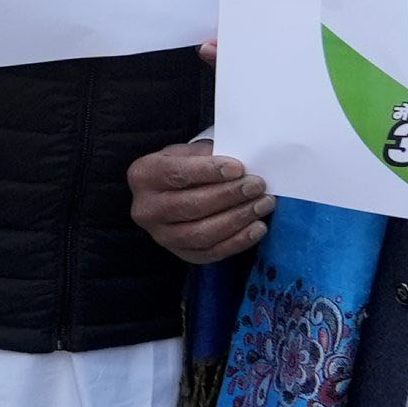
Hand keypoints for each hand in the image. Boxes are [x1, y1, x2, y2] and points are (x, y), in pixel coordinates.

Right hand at [130, 142, 276, 264]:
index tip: (238, 168)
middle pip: (192, 206)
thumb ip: (208, 156)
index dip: (209, 172)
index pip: (178, 174)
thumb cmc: (182, 168)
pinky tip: (257, 228)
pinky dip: (238, 242)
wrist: (169, 194)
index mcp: (144, 175)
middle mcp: (146, 209)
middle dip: (229, 196)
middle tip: (257, 186)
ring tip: (263, 204)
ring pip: (202, 233)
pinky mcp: (180, 254)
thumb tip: (240, 167)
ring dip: (238, 219)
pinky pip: (211, 253)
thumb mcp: (187, 152)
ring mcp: (161, 236)